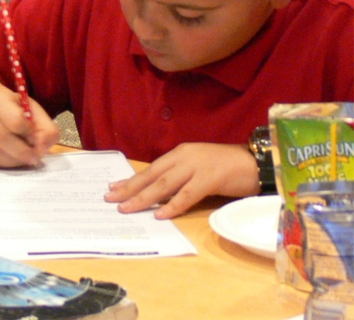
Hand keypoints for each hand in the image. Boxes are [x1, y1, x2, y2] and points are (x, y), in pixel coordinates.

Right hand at [0, 90, 58, 167]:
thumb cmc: (15, 111)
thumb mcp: (33, 111)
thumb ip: (46, 128)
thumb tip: (43, 148)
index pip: (14, 121)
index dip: (29, 134)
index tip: (37, 139)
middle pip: (2, 138)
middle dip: (23, 152)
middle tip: (35, 158)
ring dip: (14, 161)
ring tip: (25, 159)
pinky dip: (4, 164)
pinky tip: (13, 159)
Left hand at [104, 143, 259, 218]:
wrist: (256, 162)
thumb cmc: (227, 167)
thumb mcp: (198, 169)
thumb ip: (180, 178)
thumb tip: (157, 194)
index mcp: (179, 154)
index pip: (150, 169)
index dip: (131, 180)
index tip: (113, 188)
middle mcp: (184, 157)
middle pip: (152, 175)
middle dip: (130, 188)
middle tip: (111, 199)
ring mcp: (197, 166)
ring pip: (164, 184)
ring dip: (144, 197)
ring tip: (127, 208)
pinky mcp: (210, 177)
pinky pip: (187, 194)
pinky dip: (173, 205)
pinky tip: (160, 214)